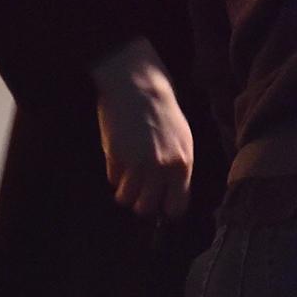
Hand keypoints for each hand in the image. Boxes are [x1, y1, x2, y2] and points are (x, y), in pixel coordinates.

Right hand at [90, 38, 193, 220]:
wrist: (140, 88)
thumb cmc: (164, 113)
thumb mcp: (182, 141)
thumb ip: (178, 169)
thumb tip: (171, 196)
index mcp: (183, 164)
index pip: (176, 206)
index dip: (167, 209)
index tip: (161, 205)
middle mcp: (161, 168)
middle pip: (147, 209)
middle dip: (142, 202)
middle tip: (141, 190)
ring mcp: (136, 164)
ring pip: (126, 199)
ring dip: (125, 191)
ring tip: (128, 176)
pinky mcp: (115, 157)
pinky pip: (113, 180)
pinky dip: (115, 174)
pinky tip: (120, 158)